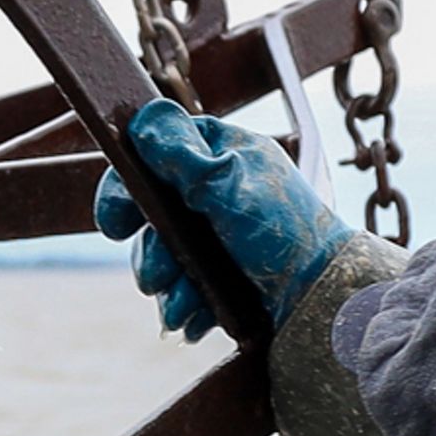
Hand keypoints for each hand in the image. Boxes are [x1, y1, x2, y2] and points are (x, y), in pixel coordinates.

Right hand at [92, 98, 355, 342]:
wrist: (319, 297)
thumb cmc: (284, 234)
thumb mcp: (227, 187)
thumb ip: (182, 156)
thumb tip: (145, 118)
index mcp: (220, 155)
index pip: (153, 155)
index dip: (125, 188)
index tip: (116, 224)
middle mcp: (215, 190)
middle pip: (151, 217)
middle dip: (150, 254)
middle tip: (155, 278)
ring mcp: (217, 234)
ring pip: (163, 259)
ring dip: (169, 289)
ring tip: (185, 307)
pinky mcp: (221, 272)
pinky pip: (182, 289)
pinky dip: (187, 306)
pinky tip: (198, 317)